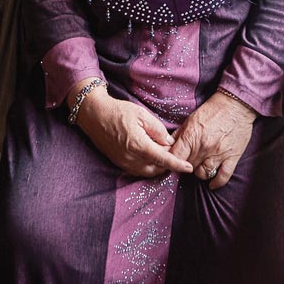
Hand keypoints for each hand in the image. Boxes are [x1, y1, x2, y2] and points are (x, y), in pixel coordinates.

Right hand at [73, 85, 193, 178]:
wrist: (94, 115)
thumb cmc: (117, 111)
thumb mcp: (141, 114)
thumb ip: (157, 129)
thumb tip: (168, 142)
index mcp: (138, 145)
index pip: (163, 159)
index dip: (177, 164)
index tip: (189, 167)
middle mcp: (130, 158)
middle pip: (156, 169)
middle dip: (168, 164)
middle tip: (174, 151)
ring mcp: (123, 162)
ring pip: (147, 172)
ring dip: (158, 166)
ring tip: (163, 153)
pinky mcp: (118, 162)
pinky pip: (137, 170)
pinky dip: (148, 166)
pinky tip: (151, 156)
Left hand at [169, 92, 257, 190]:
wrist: (236, 104)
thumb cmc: (212, 110)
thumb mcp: (190, 119)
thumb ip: (179, 135)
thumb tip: (166, 146)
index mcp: (191, 137)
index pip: (174, 158)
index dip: (170, 162)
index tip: (170, 162)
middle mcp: (204, 147)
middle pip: (187, 167)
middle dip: (185, 164)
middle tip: (187, 160)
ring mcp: (218, 154)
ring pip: (202, 174)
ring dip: (199, 171)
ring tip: (200, 165)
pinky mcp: (232, 158)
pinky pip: (222, 177)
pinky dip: (216, 182)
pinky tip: (212, 183)